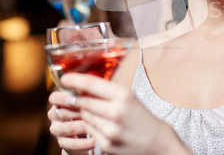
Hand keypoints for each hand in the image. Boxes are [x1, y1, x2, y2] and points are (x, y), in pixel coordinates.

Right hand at [48, 91, 94, 152]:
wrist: (84, 134)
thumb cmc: (87, 111)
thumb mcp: (87, 102)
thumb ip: (87, 95)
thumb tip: (97, 87)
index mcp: (59, 102)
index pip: (54, 97)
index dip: (63, 98)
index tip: (74, 99)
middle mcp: (55, 116)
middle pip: (61, 113)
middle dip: (78, 112)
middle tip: (93, 111)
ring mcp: (57, 130)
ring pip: (68, 128)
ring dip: (83, 126)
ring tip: (98, 125)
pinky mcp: (62, 143)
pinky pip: (72, 144)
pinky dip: (85, 143)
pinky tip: (95, 140)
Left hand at [61, 73, 191, 154]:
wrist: (159, 144)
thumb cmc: (145, 119)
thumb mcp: (131, 99)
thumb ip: (110, 93)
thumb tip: (85, 87)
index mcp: (124, 95)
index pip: (92, 84)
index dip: (75, 80)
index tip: (65, 79)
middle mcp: (116, 111)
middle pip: (84, 101)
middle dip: (75, 98)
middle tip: (67, 95)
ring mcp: (110, 130)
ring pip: (85, 116)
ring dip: (82, 112)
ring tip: (84, 109)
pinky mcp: (106, 145)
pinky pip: (90, 131)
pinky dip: (90, 126)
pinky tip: (98, 124)